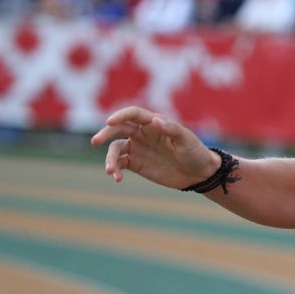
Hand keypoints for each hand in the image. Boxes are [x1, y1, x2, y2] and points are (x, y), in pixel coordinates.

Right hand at [91, 106, 218, 189]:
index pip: (133, 114)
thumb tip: (154, 121)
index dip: (120, 115)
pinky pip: (119, 164)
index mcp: (154, 123)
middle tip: (95, 141)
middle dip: (105, 133)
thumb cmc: (195, 152)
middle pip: (118, 129)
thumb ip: (171, 129)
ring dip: (110, 159)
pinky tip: (117, 178)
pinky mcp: (136, 164)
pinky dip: (115, 170)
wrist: (199, 174)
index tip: (110, 121)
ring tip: (111, 171)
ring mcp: (137, 148)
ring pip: (115, 149)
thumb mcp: (186, 139)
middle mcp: (142, 133)